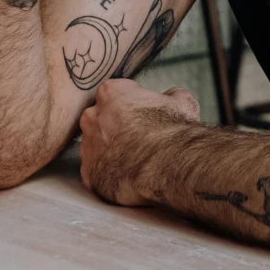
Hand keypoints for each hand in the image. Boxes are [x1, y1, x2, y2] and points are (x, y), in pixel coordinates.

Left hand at [79, 76, 199, 206]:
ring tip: (135, 160)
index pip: (113, 93)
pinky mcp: (90, 174)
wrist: (171, 167)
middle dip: (113, 126)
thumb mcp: (181, 102)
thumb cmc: (175, 132)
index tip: (142, 114)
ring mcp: (88, 147)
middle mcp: (91, 117)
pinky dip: (109, 174)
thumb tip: (171, 97)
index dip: (130, 104)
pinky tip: (129, 176)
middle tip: (137, 138)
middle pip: (98, 119)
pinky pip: (97, 172)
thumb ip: (169, 95)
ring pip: (95, 147)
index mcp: (111, 93)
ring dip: (110, 151)